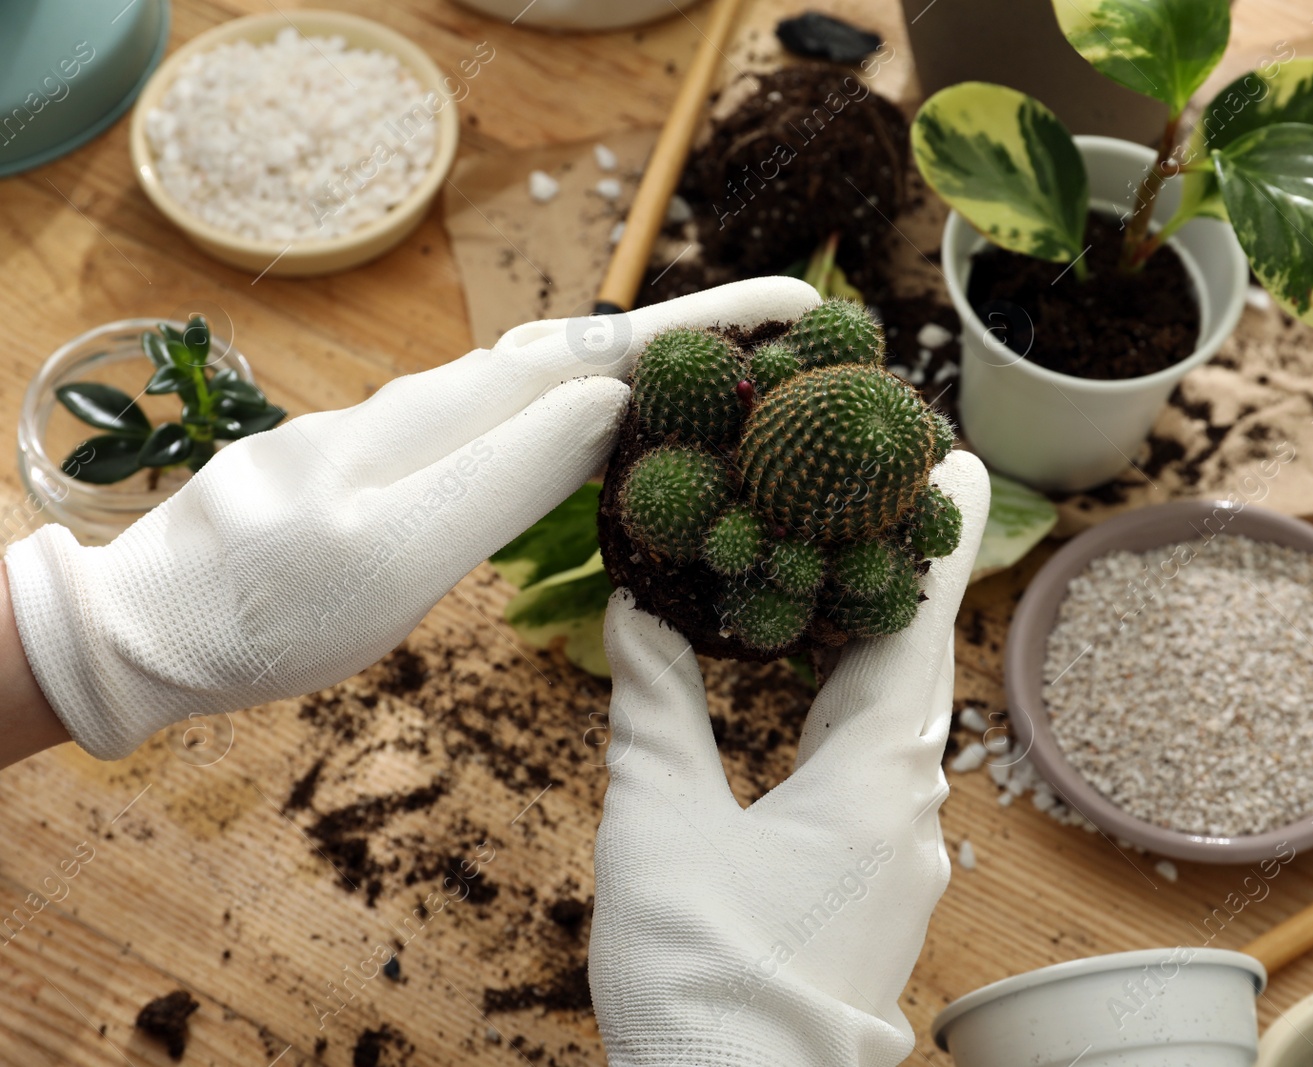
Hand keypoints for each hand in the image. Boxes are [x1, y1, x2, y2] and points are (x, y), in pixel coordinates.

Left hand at [2, 278, 820, 761]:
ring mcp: (412, 432)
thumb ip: (503, 471)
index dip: (702, 329)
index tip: (799, 307)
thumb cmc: (267, 606)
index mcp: (444, 416)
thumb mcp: (394, 547)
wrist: (155, 629)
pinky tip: (600, 432)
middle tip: (788, 338)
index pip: (600, 354)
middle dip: (689, 338)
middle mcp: (433, 405)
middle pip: (585, 353)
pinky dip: (580, 415)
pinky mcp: (397, 465)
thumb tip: (605, 400)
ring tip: (723, 375)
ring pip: (548, 384)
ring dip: (641, 370)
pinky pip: (511, 423)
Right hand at [590, 450, 990, 1066]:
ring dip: (869, 649)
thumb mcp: (659, 824)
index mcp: (876, 778)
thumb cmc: (705, 977)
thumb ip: (655, 710)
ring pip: (893, 725)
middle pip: (910, 668)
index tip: (947, 466)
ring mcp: (900, 862)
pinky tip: (806, 703)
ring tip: (836, 582)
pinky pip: (874, 775)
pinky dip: (846, 713)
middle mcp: (909, 813)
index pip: (912, 627)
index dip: (925, 542)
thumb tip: (638, 616)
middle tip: (875, 503)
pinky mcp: (873, 897)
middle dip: (892, 584)